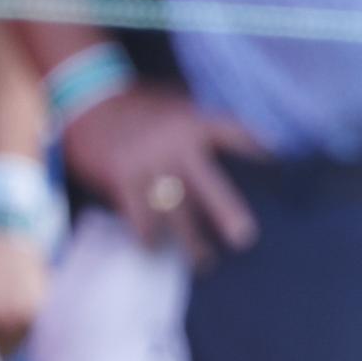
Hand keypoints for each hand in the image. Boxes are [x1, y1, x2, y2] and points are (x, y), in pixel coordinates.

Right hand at [62, 86, 262, 263]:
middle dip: (226, 211)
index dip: (254, 146)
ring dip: (191, 243)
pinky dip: (149, 237)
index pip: (231, 133)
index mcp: (193, 122)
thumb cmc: (143, 110)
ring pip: (174, 212)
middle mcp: (172, 143)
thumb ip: (206, 128)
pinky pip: (140, 217)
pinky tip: (155, 248)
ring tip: (204, 263)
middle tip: (244, 239)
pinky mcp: (120, 177)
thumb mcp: (177, 106)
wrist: (86, 97)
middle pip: (206, 183)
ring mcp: (146, 162)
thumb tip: (256, 151)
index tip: (276, 159)